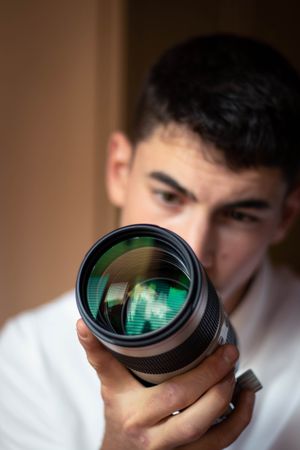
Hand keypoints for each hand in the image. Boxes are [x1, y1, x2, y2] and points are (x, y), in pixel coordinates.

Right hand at [77, 319, 254, 449]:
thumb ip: (99, 355)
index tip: (217, 345)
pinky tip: (245, 398)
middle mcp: (157, 438)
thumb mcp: (108, 385)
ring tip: (236, 373)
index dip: (202, 371)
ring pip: (214, 434)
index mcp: (136, 414)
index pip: (174, 393)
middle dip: (218, 380)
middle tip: (229, 353)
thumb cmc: (118, 415)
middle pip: (196, 412)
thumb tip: (83, 323)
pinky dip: (238, 421)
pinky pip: (222, 444)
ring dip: (232, 402)